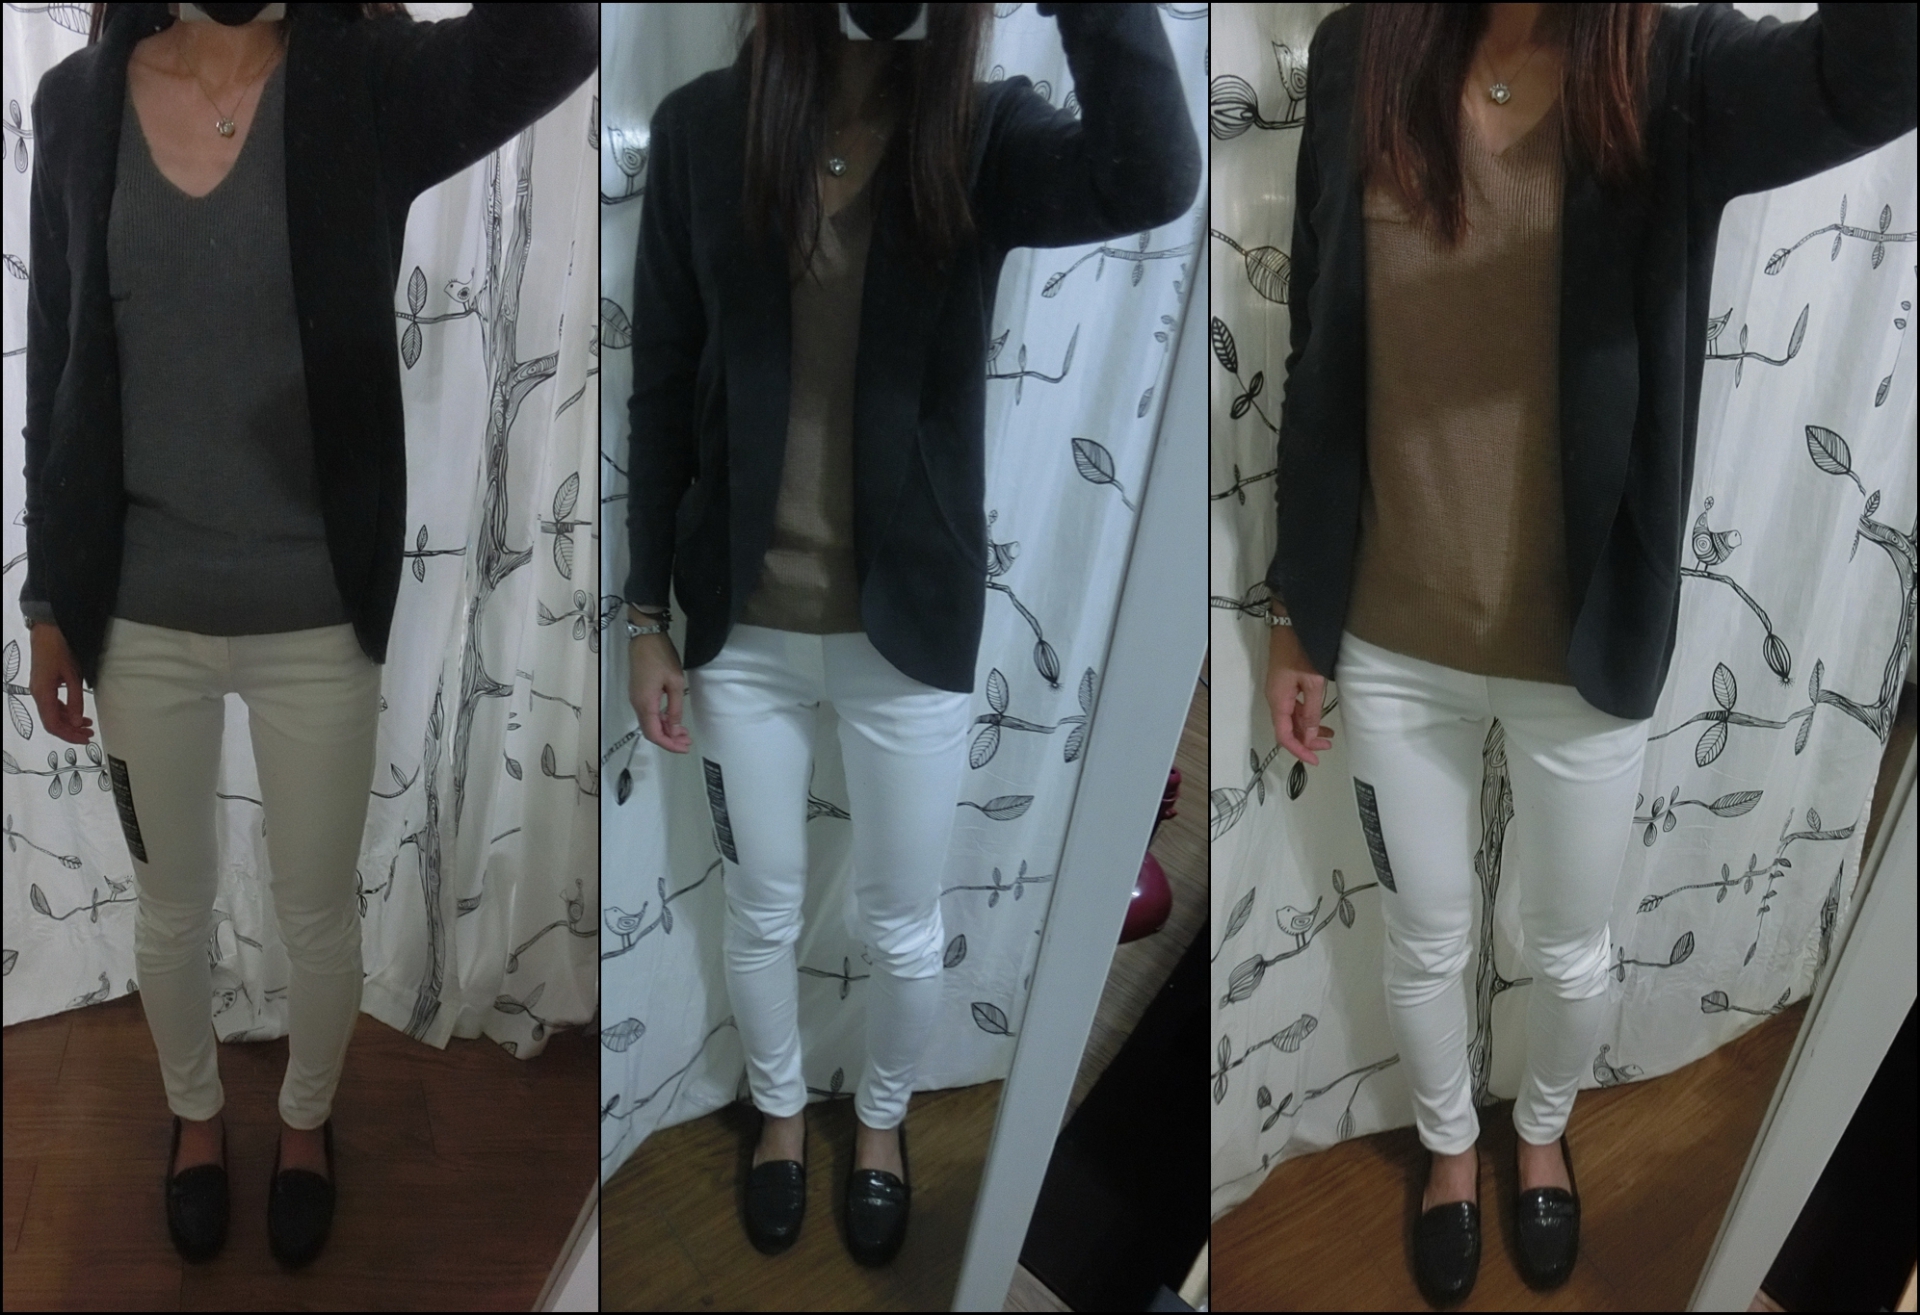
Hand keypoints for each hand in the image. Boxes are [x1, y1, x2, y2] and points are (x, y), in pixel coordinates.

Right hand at [29, 623, 94, 743]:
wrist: (48, 630)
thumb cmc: (61, 649)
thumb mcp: (73, 675)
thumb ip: (74, 700)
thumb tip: (75, 722)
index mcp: (42, 693)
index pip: (53, 724)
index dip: (68, 735)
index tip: (85, 739)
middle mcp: (38, 694)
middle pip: (52, 722)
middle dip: (70, 731)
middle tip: (90, 735)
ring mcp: (39, 689)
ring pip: (52, 714)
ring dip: (69, 722)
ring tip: (88, 725)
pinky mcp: (44, 684)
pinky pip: (53, 704)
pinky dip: (65, 712)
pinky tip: (77, 714)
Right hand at [629, 630, 691, 752]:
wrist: (645, 636)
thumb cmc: (662, 657)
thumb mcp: (675, 682)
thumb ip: (675, 707)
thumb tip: (675, 728)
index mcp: (645, 704)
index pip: (654, 734)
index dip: (669, 744)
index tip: (685, 747)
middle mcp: (637, 704)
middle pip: (650, 731)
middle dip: (669, 739)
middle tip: (687, 742)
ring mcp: (636, 698)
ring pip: (649, 723)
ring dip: (665, 730)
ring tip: (683, 733)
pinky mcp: (638, 693)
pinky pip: (648, 714)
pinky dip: (661, 721)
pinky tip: (673, 720)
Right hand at [1264, 622, 1333, 765]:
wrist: (1291, 624)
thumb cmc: (1303, 651)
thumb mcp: (1313, 683)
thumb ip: (1312, 711)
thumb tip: (1309, 736)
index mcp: (1279, 700)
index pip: (1284, 735)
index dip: (1299, 750)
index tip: (1315, 760)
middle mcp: (1275, 699)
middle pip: (1287, 729)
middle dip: (1306, 741)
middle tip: (1327, 747)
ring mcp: (1279, 691)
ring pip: (1291, 719)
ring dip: (1307, 729)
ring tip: (1328, 736)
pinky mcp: (1285, 685)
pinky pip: (1293, 708)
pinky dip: (1306, 716)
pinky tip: (1319, 718)